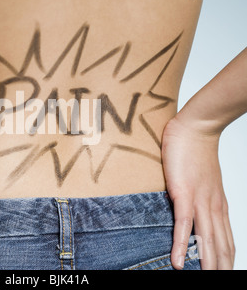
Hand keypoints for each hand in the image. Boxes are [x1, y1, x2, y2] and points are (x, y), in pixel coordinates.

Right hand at [162, 117, 234, 269]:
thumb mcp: (203, 180)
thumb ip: (200, 196)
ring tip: (204, 280)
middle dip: (219, 268)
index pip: (227, 241)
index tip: (224, 273)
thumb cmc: (196, 152)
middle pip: (220, 247)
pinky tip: (177, 262)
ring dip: (206, 265)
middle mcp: (214, 208)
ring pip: (206, 241)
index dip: (227, 260)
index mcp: (219, 205)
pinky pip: (183, 225)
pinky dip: (180, 246)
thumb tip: (193, 209)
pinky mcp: (183, 194)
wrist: (196, 129)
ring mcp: (199, 202)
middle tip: (217, 281)